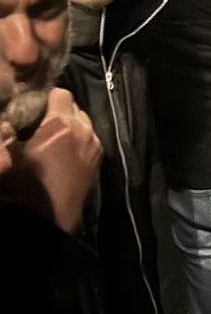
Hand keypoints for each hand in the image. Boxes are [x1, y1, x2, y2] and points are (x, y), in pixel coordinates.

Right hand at [3, 89, 101, 232]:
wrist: (48, 219)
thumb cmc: (24, 185)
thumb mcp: (7, 155)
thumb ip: (7, 132)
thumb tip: (8, 119)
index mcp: (62, 123)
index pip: (61, 93)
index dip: (45, 97)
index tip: (33, 107)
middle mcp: (84, 129)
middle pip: (74, 107)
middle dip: (57, 111)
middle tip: (38, 123)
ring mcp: (94, 145)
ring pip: (84, 123)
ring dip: (69, 125)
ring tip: (50, 139)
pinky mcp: (98, 160)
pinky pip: (89, 139)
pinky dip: (78, 140)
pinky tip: (62, 153)